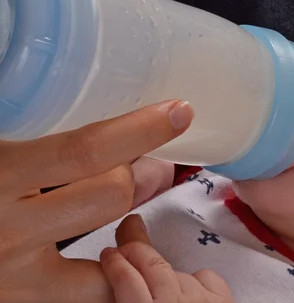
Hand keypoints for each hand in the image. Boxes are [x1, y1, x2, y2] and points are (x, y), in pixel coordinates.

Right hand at [0, 100, 193, 302]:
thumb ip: (25, 125)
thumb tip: (76, 108)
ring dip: (135, 228)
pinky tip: (115, 248)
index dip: (140, 130)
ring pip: (106, 259)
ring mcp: (13, 276)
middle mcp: (6, 228)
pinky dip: (111, 271)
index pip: (85, 151)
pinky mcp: (19, 302)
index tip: (178, 112)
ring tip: (137, 203)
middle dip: (146, 174)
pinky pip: (87, 292)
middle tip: (158, 162)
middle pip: (108, 196)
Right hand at [100, 215, 233, 302]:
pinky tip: (191, 287)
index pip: (126, 281)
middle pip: (153, 266)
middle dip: (136, 250)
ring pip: (180, 273)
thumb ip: (130, 295)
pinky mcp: (223, 299)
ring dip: (165, 272)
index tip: (108, 253)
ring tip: (156, 279)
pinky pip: (207, 277)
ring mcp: (202, 299)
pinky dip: (197, 280)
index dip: (115, 264)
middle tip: (124, 245)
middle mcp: (175, 302)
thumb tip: (122, 286)